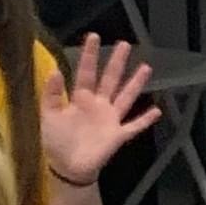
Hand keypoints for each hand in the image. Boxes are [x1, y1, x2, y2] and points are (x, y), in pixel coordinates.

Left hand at [42, 35, 160, 185]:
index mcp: (80, 98)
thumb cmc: (57, 142)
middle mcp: (98, 105)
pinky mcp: (118, 135)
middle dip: (117, 62)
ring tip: (146, 67)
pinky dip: (145, 120)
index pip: (86, 72)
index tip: (93, 36)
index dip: (89, 55)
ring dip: (135, 84)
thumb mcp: (48, 116)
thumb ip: (51, 94)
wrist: (67, 168)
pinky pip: (134, 126)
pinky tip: (157, 111)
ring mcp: (110, 119)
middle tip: (125, 44)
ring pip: (125, 97)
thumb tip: (55, 70)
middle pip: (110, 79)